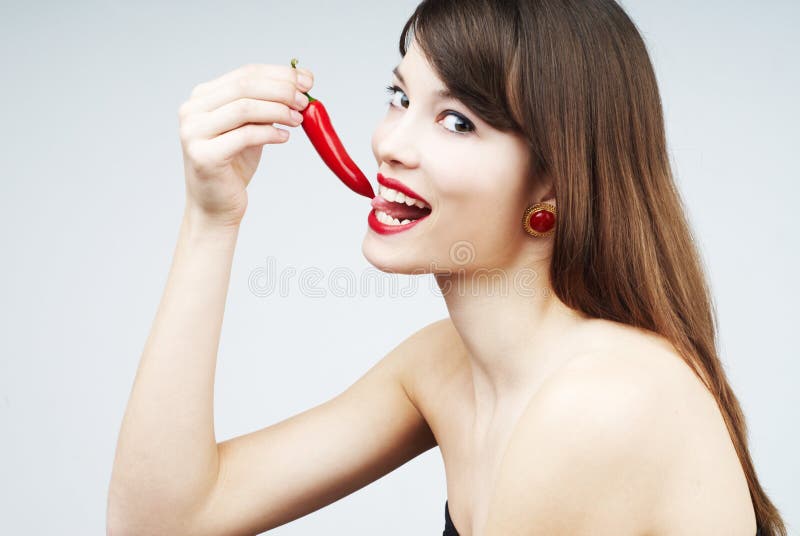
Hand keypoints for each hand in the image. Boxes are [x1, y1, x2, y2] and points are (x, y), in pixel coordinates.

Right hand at [177, 63, 313, 226]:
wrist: (215, 206)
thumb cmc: (233, 166)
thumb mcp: (250, 129)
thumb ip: (266, 106)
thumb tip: (300, 82)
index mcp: (202, 97)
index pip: (246, 73)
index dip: (280, 74)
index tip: (307, 81)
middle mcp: (192, 110)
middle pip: (245, 86)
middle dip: (281, 90)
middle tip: (305, 101)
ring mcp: (194, 132)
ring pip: (244, 108)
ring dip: (278, 110)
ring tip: (298, 119)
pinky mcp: (204, 155)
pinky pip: (245, 136)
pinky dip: (270, 133)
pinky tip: (284, 137)